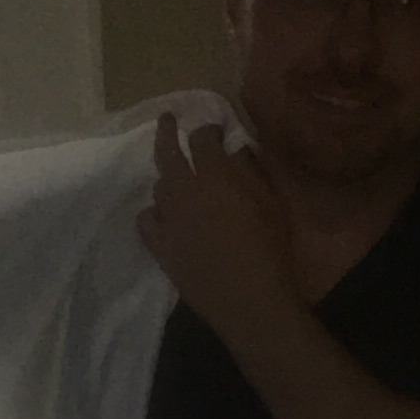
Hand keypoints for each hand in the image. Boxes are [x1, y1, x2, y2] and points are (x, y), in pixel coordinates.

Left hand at [138, 111, 298, 348]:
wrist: (249, 300)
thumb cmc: (270, 249)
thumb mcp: (273, 204)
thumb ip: (253, 172)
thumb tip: (238, 151)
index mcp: (216, 177)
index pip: (202, 139)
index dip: (208, 129)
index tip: (215, 129)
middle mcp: (186, 192)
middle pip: (167, 152)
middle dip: (167, 130)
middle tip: (167, 118)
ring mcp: (169, 220)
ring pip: (158, 187)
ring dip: (167, 177)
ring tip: (175, 177)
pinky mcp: (161, 248)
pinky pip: (147, 221)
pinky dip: (153, 212)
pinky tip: (161, 214)